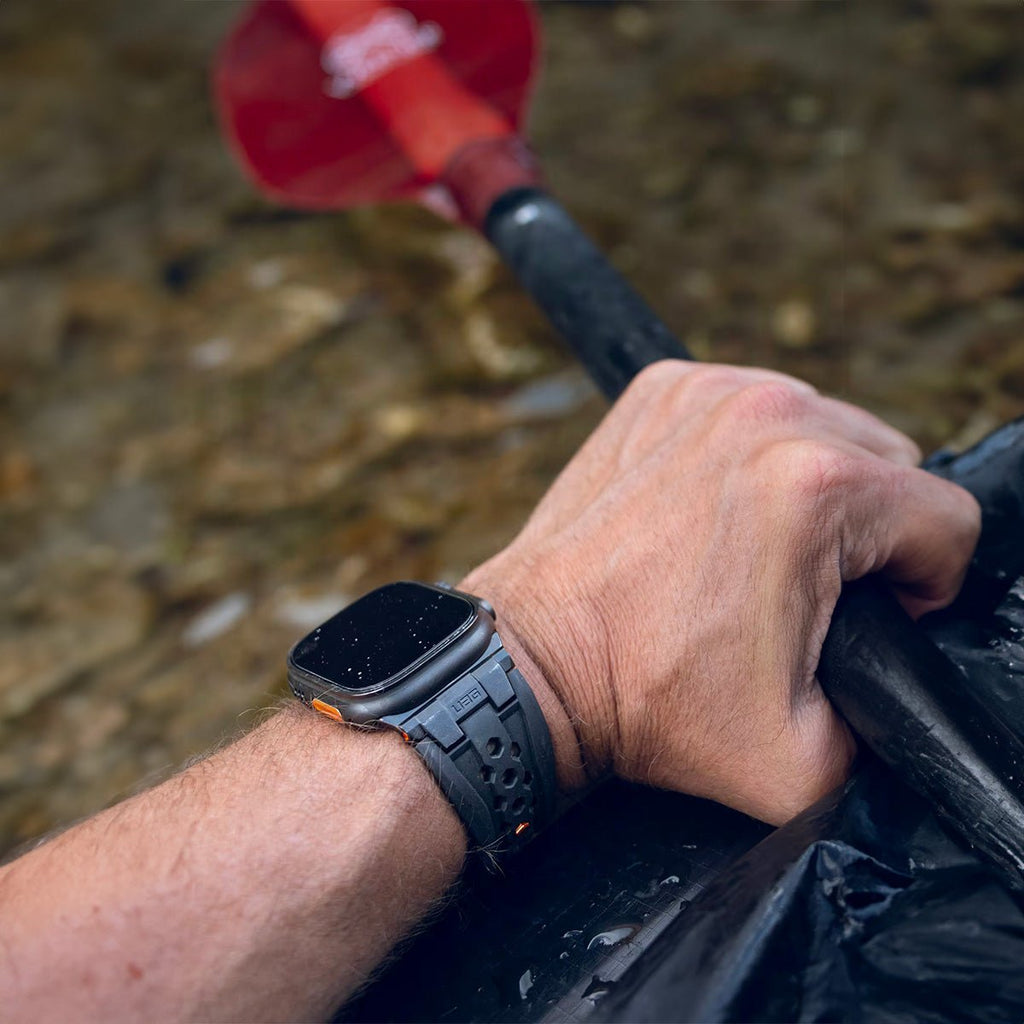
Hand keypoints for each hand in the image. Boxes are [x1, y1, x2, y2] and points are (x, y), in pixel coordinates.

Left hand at [462, 361, 980, 824]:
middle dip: (871, 533)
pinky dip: (752, 453)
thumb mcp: (803, 760)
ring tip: (756, 553)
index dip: (924, 585)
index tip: (867, 617)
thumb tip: (907, 680)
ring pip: (827, 428)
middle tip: (802, 590)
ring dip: (815, 488)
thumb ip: (895, 723)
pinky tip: (715, 510)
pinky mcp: (664, 388)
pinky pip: (756, 408)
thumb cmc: (648, 704)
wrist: (535, 663)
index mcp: (816, 490)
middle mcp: (768, 416)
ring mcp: (708, 392)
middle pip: (893, 465)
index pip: (948, 520)